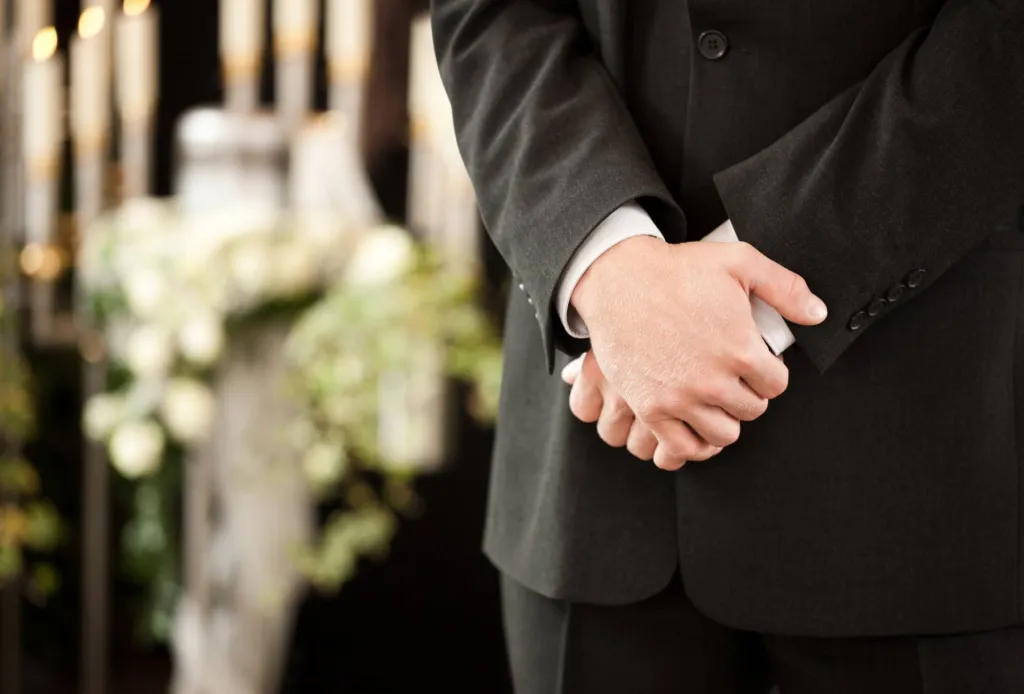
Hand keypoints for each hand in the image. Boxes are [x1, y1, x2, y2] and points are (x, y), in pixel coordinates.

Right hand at [571, 236, 826, 469]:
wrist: (619, 280)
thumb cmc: (676, 269)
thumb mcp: (739, 262)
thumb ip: (785, 288)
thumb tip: (818, 314)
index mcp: (740, 349)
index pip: (776, 385)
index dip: (769, 373)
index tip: (755, 365)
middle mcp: (712, 380)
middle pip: (751, 411)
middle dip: (747, 394)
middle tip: (733, 378)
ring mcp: (680, 398)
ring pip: (723, 434)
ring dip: (724, 418)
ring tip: (715, 400)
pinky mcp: (650, 408)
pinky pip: (682, 448)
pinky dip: (694, 444)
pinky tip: (695, 425)